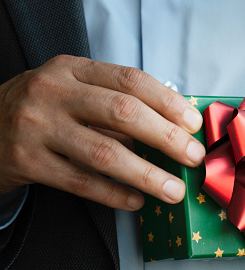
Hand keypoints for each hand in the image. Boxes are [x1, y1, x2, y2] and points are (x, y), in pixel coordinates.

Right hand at [0, 55, 205, 209]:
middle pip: (123, 113)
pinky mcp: (27, 162)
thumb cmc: (44, 109)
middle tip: (193, 157)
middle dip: (166, 137)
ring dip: (147, 175)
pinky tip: (136, 201)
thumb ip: (116, 102)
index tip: (193, 124)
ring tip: (174, 189)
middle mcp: (53, 93)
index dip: (168, 102)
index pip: (131, 80)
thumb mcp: (74, 90)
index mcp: (72, 69)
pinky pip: (80, 183)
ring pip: (104, 153)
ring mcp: (37, 127)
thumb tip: (172, 127)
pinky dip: (114, 194)